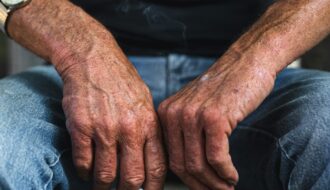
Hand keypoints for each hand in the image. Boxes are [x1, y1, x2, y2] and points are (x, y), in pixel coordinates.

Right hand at [60, 45, 166, 189]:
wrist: (94, 59)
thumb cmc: (121, 81)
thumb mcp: (145, 102)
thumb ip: (149, 130)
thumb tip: (151, 158)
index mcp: (149, 124)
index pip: (157, 167)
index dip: (153, 187)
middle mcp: (129, 129)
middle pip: (132, 178)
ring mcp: (105, 129)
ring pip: (105, 175)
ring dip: (102, 186)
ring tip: (101, 185)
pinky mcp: (81, 127)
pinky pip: (83, 162)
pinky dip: (84, 172)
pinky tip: (86, 170)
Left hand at [158, 50, 275, 189]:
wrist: (246, 63)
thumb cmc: (225, 89)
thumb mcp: (195, 108)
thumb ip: (186, 133)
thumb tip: (190, 170)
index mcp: (166, 113)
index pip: (170, 158)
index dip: (186, 180)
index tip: (200, 188)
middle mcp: (174, 113)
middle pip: (181, 165)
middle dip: (200, 185)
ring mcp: (193, 115)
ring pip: (198, 165)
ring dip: (215, 183)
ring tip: (227, 187)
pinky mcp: (214, 117)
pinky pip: (217, 158)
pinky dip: (226, 173)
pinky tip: (233, 176)